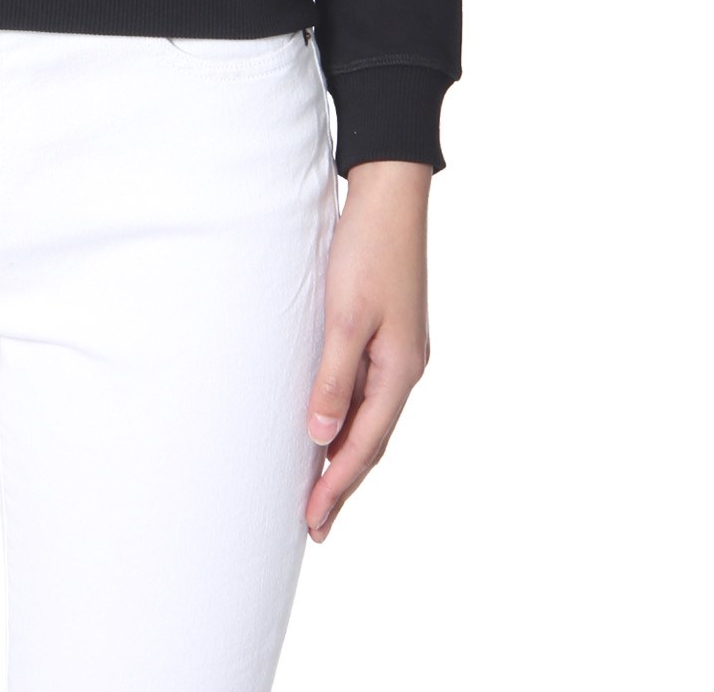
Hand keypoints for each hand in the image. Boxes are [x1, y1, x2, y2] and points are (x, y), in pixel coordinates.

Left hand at [304, 158, 430, 542]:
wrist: (390, 195)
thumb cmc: (366, 249)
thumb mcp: (344, 315)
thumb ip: (333, 377)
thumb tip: (319, 436)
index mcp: (400, 369)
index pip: (364, 444)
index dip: (336, 484)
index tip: (312, 521)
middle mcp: (406, 367)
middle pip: (371, 439)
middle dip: (341, 481)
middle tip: (313, 524)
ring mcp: (401, 351)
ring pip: (370, 417)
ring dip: (345, 453)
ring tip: (318, 488)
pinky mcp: (390, 334)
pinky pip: (368, 392)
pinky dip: (349, 418)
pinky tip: (330, 424)